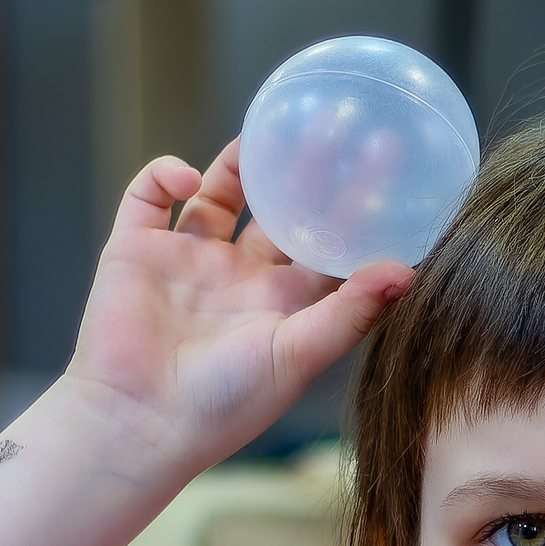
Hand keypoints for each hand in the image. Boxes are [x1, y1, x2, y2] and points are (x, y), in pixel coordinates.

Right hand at [63, 142, 411, 476]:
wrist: (138, 424)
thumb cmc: (225, 404)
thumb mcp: (300, 355)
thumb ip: (352, 312)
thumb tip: (408, 270)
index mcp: (283, 303)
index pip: (329, 243)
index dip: (357, 206)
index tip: (387, 161)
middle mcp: (239, 277)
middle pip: (279, 209)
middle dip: (306, 168)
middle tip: (337, 120)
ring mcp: (186, 261)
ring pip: (217, 195)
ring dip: (238, 162)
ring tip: (266, 132)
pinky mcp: (135, 250)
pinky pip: (149, 195)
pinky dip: (167, 174)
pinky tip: (190, 176)